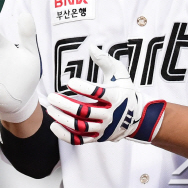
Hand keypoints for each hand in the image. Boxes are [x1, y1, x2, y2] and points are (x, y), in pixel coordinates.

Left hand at [46, 45, 165, 144]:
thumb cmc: (125, 91)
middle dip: (65, 105)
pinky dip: (65, 135)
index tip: (70, 82)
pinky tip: (54, 125)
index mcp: (115, 98)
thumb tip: (91, 46)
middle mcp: (110, 115)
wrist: (137, 117)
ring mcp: (103, 128)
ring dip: (63, 118)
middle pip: (85, 112)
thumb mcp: (119, 73)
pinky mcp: (98, 138)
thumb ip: (105, 60)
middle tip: (52, 97)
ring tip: (50, 108)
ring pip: (80, 126)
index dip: (83, 88)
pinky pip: (79, 140)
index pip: (97, 93)